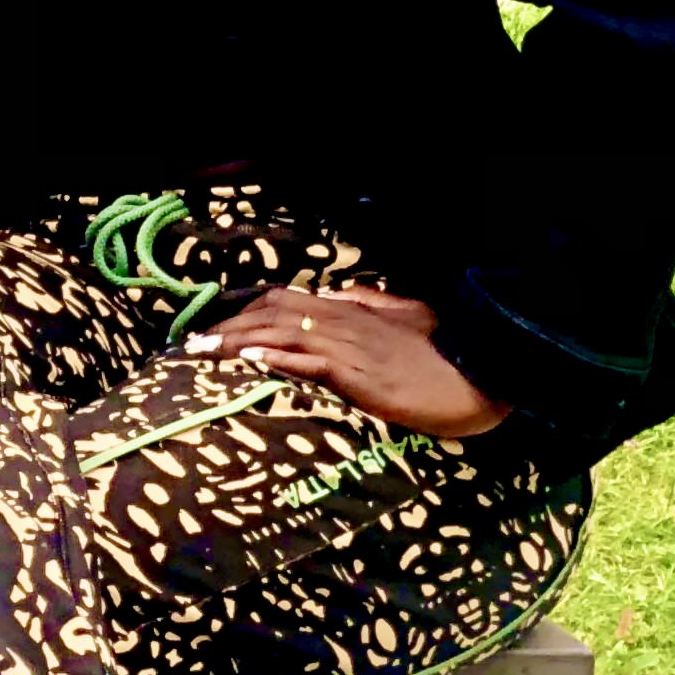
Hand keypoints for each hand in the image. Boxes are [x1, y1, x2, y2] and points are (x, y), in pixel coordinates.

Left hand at [195, 284, 511, 438]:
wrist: (484, 381)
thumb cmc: (445, 356)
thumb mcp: (405, 318)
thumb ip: (368, 303)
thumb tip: (331, 293)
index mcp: (351, 310)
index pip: (283, 302)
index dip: (244, 313)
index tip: (213, 329)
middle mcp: (344, 323)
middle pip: (272, 314)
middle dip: (227, 328)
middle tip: (190, 345)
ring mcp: (352, 349)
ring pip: (283, 335)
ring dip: (237, 342)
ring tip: (202, 351)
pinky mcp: (363, 377)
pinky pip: (313, 363)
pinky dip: (280, 358)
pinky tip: (252, 359)